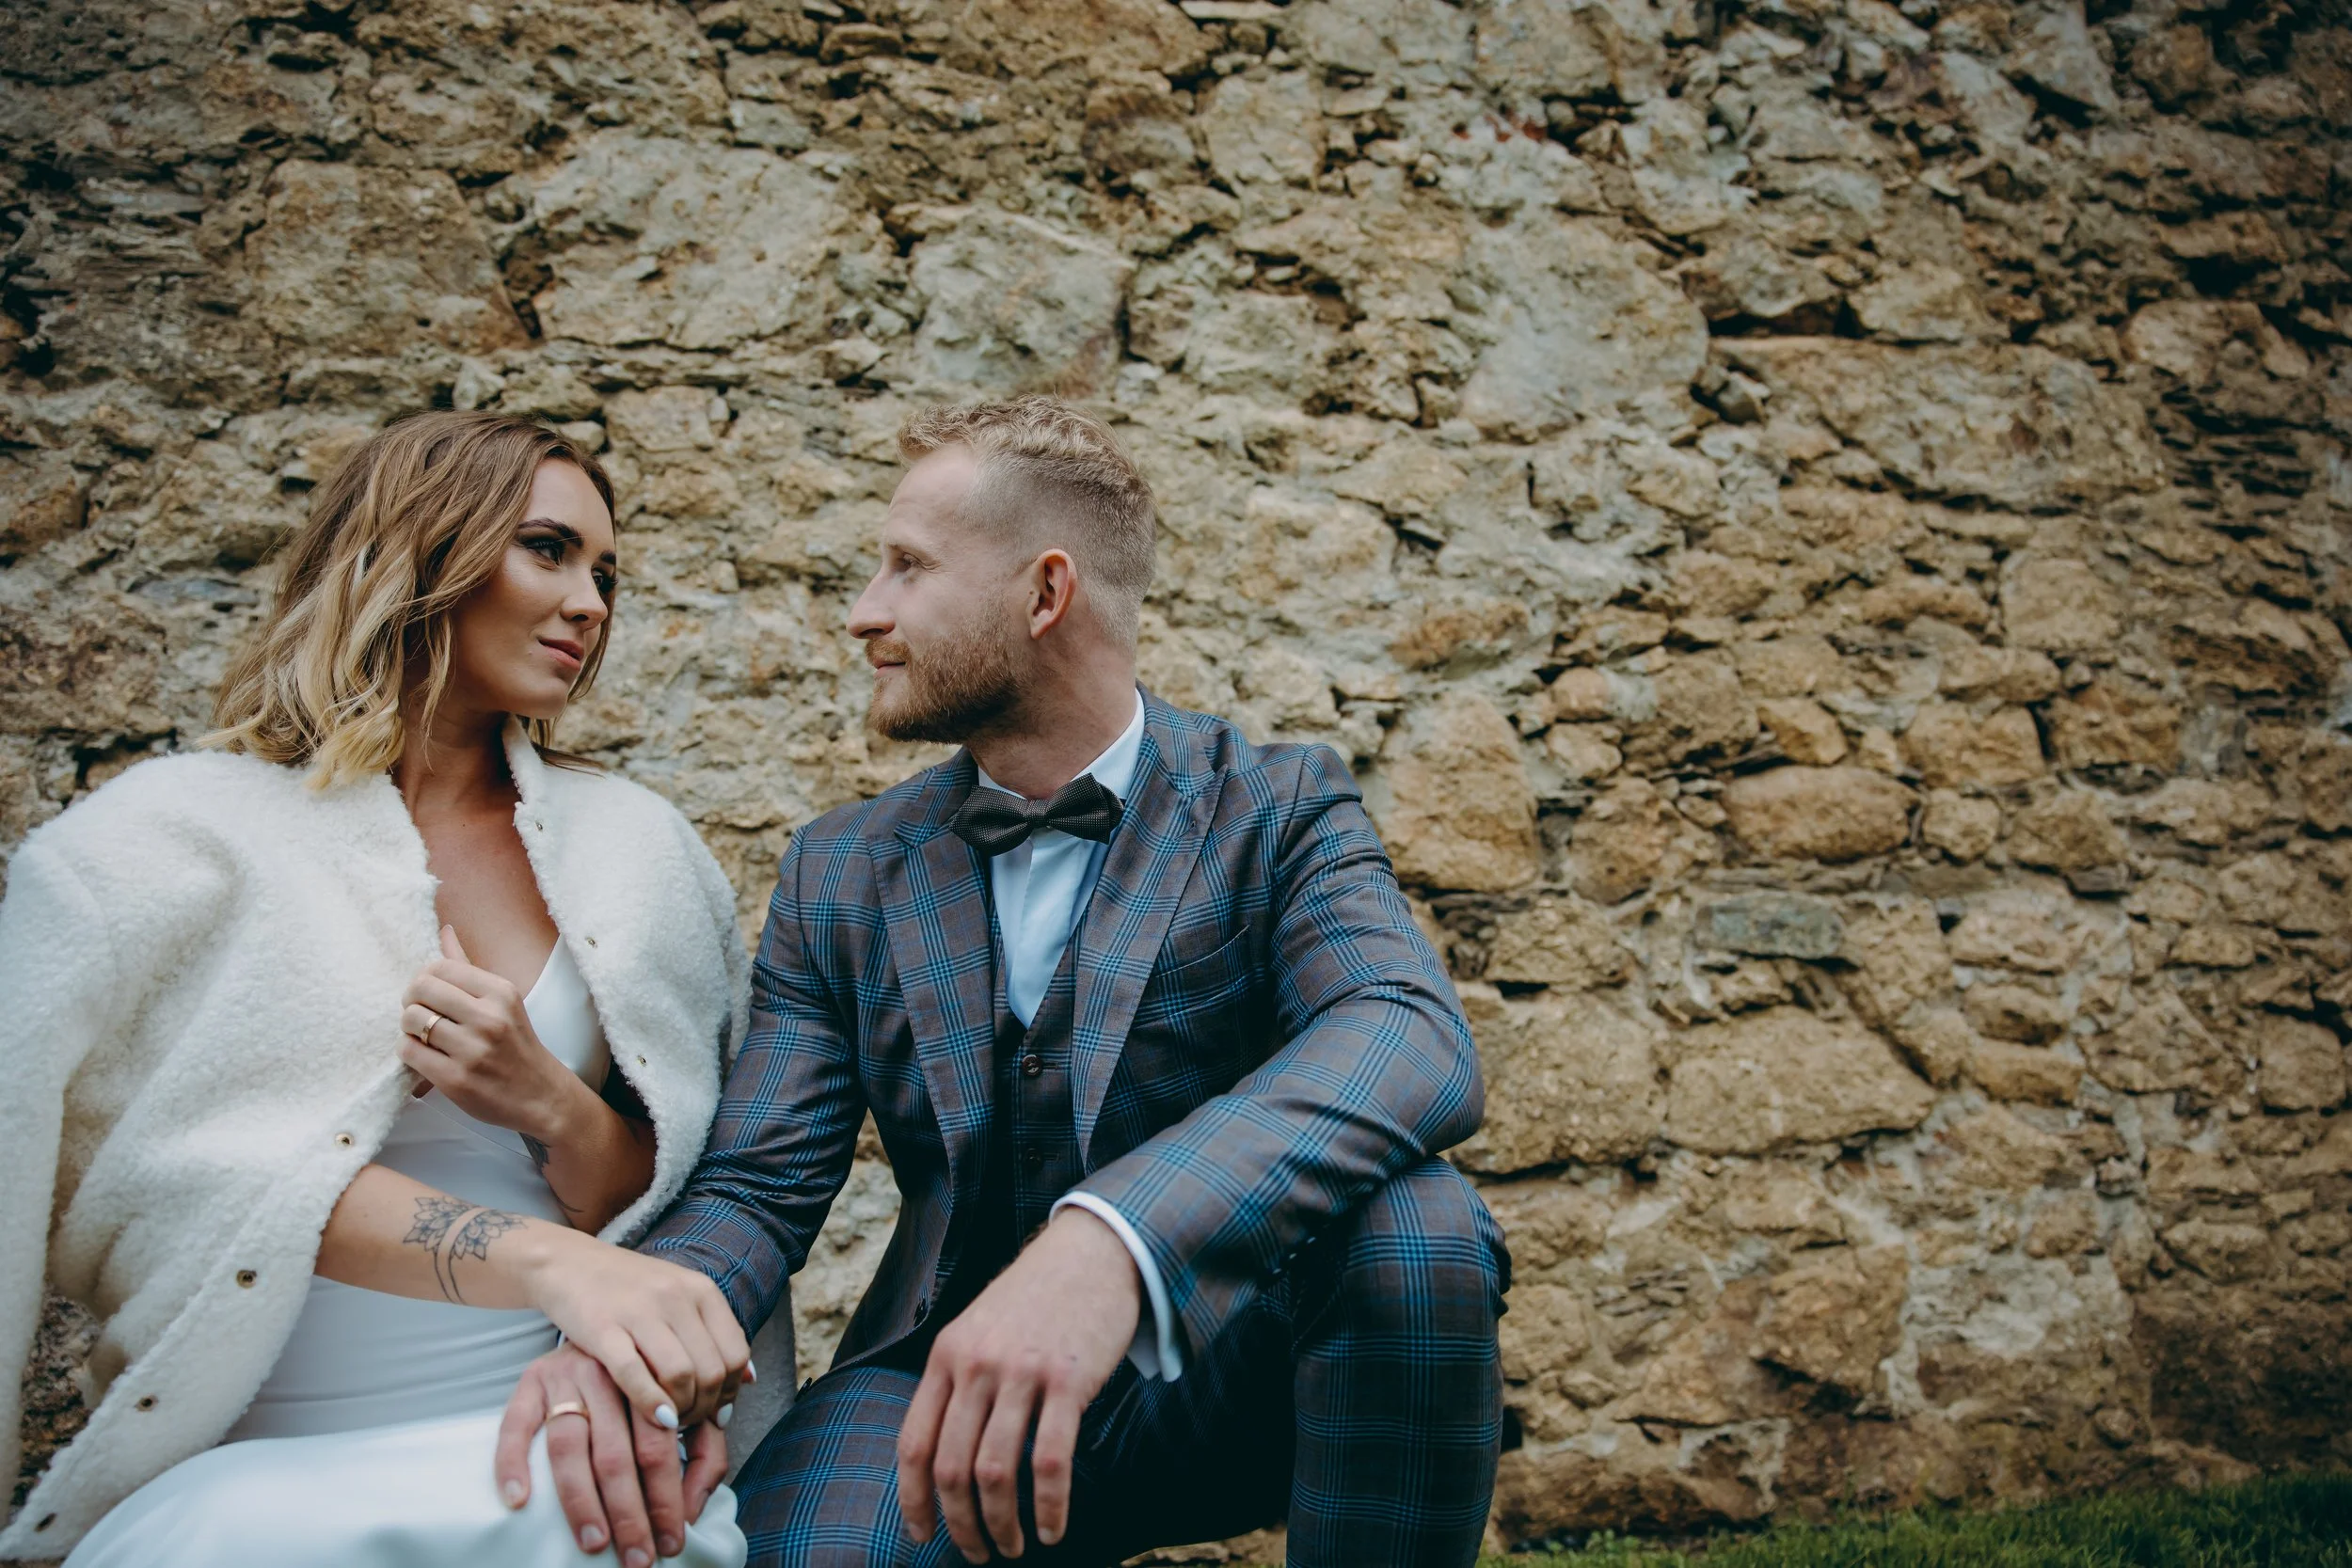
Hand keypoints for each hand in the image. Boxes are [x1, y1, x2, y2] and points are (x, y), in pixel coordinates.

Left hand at [401, 925, 587, 1140]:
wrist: (541, 1095)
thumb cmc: (516, 1044)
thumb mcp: (502, 1000)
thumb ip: (468, 967)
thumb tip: (444, 930)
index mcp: (500, 992)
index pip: (439, 967)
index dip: (424, 980)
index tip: (431, 995)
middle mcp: (488, 1018)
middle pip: (420, 990)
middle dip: (412, 1001)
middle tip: (421, 1014)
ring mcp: (472, 1050)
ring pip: (412, 1021)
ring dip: (409, 1028)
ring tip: (423, 1036)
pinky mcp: (456, 1079)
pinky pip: (409, 1052)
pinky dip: (409, 1051)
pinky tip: (425, 1055)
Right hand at [497, 1345, 732, 1564]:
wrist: (602, 1316)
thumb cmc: (649, 1385)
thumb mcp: (686, 1407)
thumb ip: (705, 1453)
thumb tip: (695, 1510)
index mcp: (652, 1378)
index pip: (659, 1446)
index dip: (667, 1498)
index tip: (671, 1542)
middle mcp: (608, 1374)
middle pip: (616, 1453)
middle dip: (629, 1513)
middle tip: (637, 1558)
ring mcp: (564, 1376)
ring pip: (569, 1446)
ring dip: (581, 1501)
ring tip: (594, 1543)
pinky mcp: (529, 1381)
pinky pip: (515, 1424)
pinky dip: (513, 1461)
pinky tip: (519, 1500)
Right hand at [520, 1230, 751, 1429]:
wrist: (569, 1264)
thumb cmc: (629, 1290)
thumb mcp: (680, 1299)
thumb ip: (714, 1334)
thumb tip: (749, 1378)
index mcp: (701, 1291)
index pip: (735, 1352)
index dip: (731, 1390)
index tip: (716, 1409)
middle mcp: (676, 1297)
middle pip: (712, 1370)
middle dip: (705, 1407)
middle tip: (690, 1420)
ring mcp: (639, 1311)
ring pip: (680, 1375)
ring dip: (681, 1410)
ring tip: (671, 1420)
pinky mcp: (602, 1328)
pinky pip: (635, 1375)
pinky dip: (650, 1404)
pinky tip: (654, 1418)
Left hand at [896, 1208, 1140, 1560]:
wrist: (1092, 1252)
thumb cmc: (1035, 1299)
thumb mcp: (978, 1329)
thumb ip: (958, 1383)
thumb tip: (943, 1454)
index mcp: (947, 1356)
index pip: (914, 1444)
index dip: (913, 1500)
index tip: (921, 1535)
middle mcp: (977, 1365)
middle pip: (952, 1468)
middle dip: (959, 1524)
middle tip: (976, 1552)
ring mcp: (1022, 1372)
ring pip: (996, 1472)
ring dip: (1001, 1523)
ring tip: (1012, 1546)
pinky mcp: (1069, 1381)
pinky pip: (1051, 1461)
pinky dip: (1048, 1507)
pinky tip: (1051, 1529)